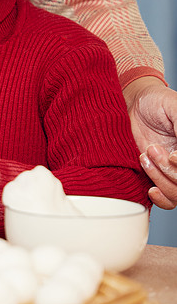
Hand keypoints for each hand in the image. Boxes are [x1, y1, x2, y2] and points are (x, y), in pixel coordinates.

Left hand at [124, 76, 176, 208]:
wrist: (132, 104)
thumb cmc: (156, 102)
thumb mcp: (175, 107)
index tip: (173, 156)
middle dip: (170, 170)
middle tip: (152, 149)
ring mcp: (174, 171)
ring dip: (160, 179)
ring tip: (144, 156)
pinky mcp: (158, 177)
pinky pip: (168, 201)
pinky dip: (160, 198)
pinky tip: (151, 188)